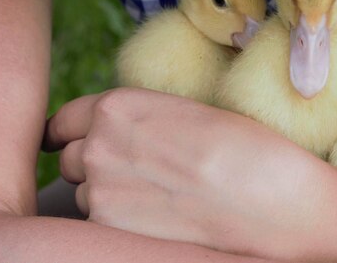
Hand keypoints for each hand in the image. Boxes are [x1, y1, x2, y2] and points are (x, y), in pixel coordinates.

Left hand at [44, 87, 320, 258]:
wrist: (271, 198)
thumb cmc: (240, 148)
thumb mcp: (181, 113)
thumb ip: (136, 120)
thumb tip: (114, 134)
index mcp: (117, 106)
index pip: (65, 120)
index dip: (71, 132)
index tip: (73, 142)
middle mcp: (98, 145)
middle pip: (71, 158)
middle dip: (92, 164)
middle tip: (133, 173)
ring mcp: (99, 191)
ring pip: (84, 193)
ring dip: (106, 195)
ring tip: (156, 197)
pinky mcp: (110, 229)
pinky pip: (98, 223)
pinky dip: (119, 221)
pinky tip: (157, 218)